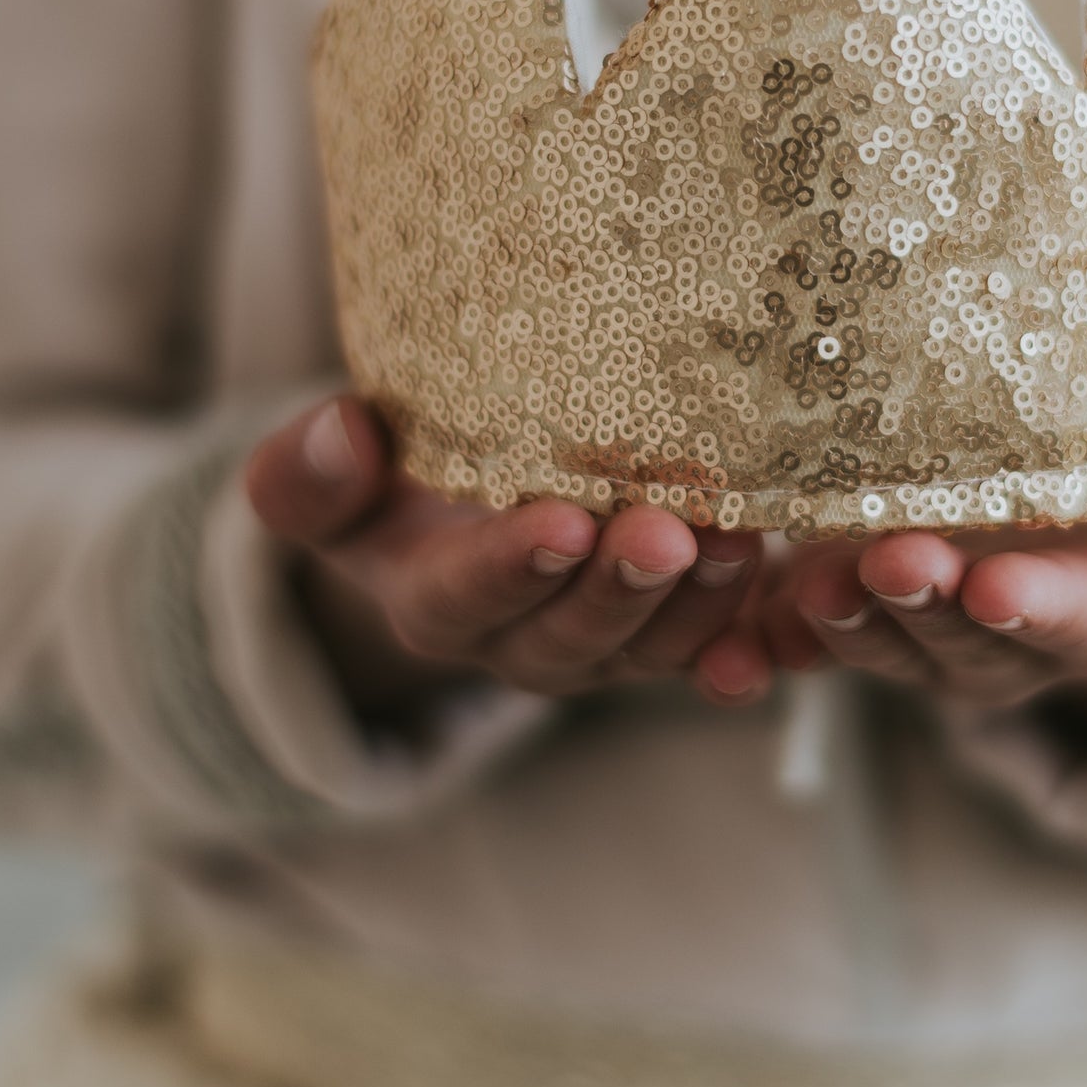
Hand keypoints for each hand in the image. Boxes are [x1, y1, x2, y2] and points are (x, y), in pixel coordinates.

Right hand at [243, 397, 771, 716]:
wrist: (465, 523)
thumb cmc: (398, 484)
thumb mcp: (333, 489)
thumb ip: (311, 476)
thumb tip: (339, 428)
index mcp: (436, 604)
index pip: (466, 596)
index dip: (512, 567)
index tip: (560, 522)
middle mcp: (525, 643)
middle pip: (576, 633)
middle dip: (623, 587)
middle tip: (669, 533)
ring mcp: (608, 648)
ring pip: (656, 645)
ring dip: (704, 603)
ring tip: (746, 538)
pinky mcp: (674, 637)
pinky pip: (713, 658)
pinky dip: (747, 655)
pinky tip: (776, 645)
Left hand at [766, 476, 1086, 710]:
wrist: (1068, 523)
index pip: (1066, 625)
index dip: (1035, 611)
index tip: (1000, 585)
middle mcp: (1000, 648)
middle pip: (955, 642)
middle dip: (921, 608)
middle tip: (887, 561)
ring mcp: (918, 641)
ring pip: (876, 646)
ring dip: (840, 622)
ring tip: (809, 578)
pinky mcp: (851, 620)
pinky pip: (800, 645)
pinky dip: (764, 644)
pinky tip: (728, 640)